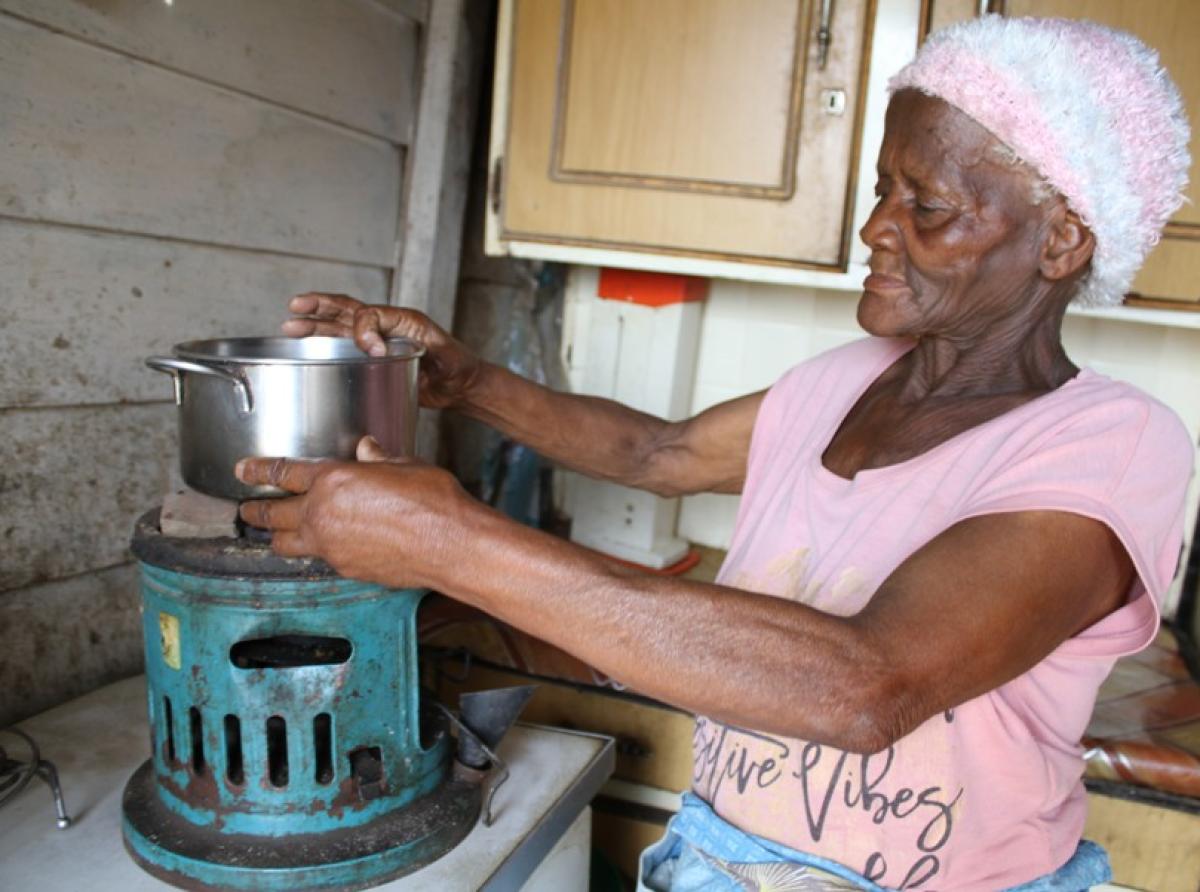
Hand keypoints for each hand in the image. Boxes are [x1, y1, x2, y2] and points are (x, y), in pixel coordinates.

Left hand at [236, 437, 473, 588]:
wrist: (451, 544)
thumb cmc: (434, 502)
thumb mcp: (404, 465)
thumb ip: (378, 458)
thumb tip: (367, 450)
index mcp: (333, 480)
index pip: (282, 473)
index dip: (257, 470)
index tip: (242, 469)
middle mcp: (323, 515)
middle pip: (271, 515)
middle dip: (254, 511)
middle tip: (246, 508)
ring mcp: (332, 547)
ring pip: (287, 544)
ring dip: (277, 536)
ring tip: (275, 532)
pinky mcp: (346, 569)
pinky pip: (319, 559)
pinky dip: (315, 551)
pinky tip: (326, 545)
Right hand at [282, 293, 481, 408]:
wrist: (461, 384)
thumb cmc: (457, 366)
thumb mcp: (445, 353)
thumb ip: (419, 347)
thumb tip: (379, 351)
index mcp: (403, 319)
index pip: (370, 314)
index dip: (364, 331)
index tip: (374, 352)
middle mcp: (386, 325)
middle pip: (346, 311)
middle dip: (319, 307)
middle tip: (295, 306)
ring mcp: (377, 341)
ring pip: (339, 328)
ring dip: (313, 326)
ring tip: (288, 325)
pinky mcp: (372, 360)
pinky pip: (343, 349)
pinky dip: (323, 347)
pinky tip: (304, 349)